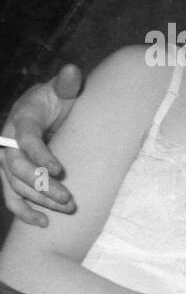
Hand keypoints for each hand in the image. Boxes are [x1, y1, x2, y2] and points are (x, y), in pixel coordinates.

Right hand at [1, 65, 84, 225]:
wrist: (41, 111)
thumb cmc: (54, 100)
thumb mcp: (61, 90)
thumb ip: (67, 83)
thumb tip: (71, 70)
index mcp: (21, 120)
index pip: (26, 139)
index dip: (40, 155)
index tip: (60, 170)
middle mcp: (8, 142)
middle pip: (18, 168)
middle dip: (42, 185)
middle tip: (69, 198)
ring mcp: (7, 161)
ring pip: (15, 186)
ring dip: (39, 200)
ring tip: (68, 208)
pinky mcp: (11, 176)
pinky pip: (12, 198)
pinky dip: (25, 212)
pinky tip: (44, 223)